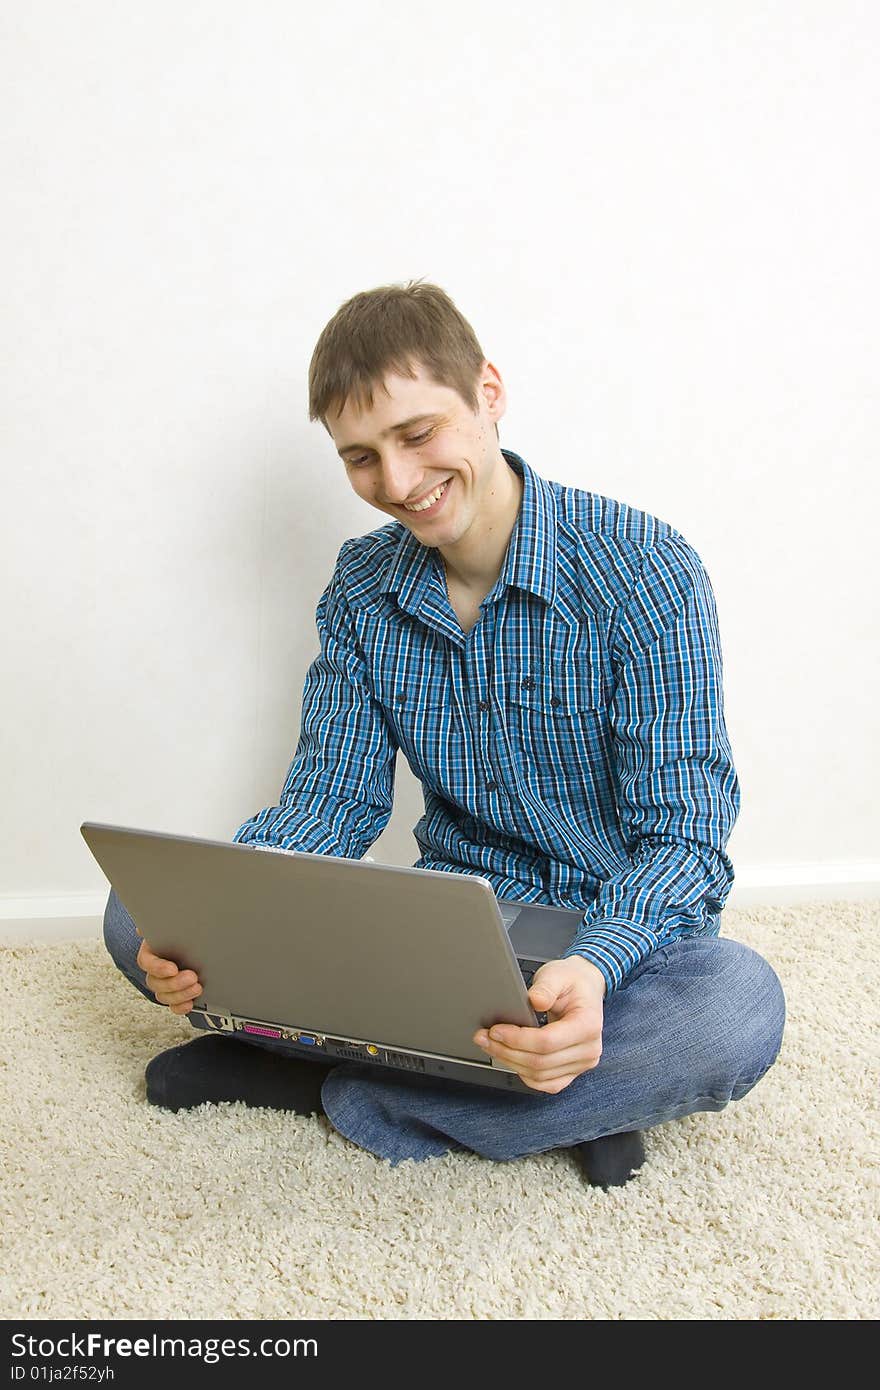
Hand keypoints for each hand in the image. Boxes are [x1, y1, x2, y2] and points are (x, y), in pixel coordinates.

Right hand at [134, 926, 202, 1014]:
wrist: (197, 939)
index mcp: (150, 952)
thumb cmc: (181, 931)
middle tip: (192, 976)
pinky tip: (190, 1004)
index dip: (158, 967)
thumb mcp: (172, 923)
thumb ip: (161, 923)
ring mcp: (165, 984)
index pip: (146, 962)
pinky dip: (180, 1007)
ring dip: (180, 994)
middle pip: (155, 982)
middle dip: (174, 983)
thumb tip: (143, 927)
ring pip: (164, 996)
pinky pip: (173, 1006)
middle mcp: (155, 970)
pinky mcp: (176, 994)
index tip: (172, 969)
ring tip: (197, 987)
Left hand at [473, 956, 605, 1092]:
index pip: (547, 1042)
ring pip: (540, 1076)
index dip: (518, 1039)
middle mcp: (589, 1049)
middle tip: (484, 1037)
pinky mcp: (573, 1071)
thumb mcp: (557, 974)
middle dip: (507, 1051)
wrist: (585, 989)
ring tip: (491, 1046)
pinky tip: (510, 1059)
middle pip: (541, 1062)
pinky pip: (547, 1084)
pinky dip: (525, 1075)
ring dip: (511, 1063)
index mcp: (588, 1024)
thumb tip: (535, 1001)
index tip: (495, 1030)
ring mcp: (582, 1063)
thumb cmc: (571, 982)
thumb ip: (546, 986)